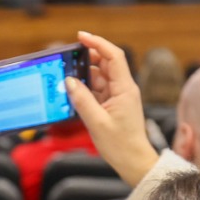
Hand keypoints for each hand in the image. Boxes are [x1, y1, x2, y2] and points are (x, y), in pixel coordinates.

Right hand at [66, 30, 158, 186]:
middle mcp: (123, 89)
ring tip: (65, 76)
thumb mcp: (97, 123)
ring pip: (99, 76)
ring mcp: (118, 96)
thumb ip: (82, 100)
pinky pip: (98, 89)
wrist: (133, 162)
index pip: (114, 56)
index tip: (81, 37)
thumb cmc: (121, 145)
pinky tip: (73, 91)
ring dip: (84, 75)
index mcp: (125, 89)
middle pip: (105, 63)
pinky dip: (85, 88)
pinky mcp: (113, 104)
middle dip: (87, 58)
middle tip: (67, 58)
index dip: (98, 43)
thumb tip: (69, 81)